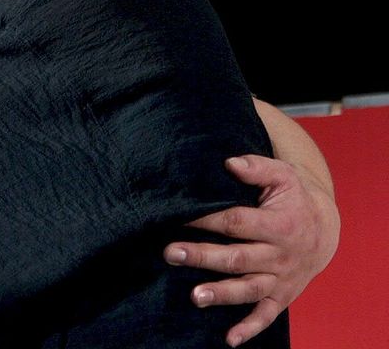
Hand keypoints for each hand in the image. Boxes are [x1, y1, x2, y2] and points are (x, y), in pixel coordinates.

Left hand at [164, 154, 339, 346]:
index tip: (178, 215)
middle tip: (171, 253)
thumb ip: (256, 168)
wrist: (324, 227)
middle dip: (203, 256)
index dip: (207, 219)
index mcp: (280, 225)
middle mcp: (280, 256)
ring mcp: (281, 279)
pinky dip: (250, 329)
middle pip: (237, 258)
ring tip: (194, 296)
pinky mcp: (281, 296)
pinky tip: (229, 339)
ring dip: (222, 294)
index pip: (237, 222)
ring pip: (248, 290)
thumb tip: (229, 163)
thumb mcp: (282, 175)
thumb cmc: (293, 197)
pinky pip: (267, 316)